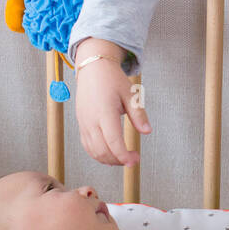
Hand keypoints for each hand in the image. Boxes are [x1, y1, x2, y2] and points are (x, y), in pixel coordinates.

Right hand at [74, 49, 150, 165]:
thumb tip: (147, 131)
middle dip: (118, 160)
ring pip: (93, 151)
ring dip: (109, 159)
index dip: (123, 155)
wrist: (93, 69)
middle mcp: (91, 120)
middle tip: (134, 158)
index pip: (113, 141)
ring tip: (124, 157)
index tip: (134, 160)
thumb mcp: (130, 94)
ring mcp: (84, 123)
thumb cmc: (112, 80)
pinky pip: (87, 146)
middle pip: (102, 150)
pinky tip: (111, 153)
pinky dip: (98, 154)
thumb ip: (138, 114)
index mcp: (104, 112)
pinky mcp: (81, 124)